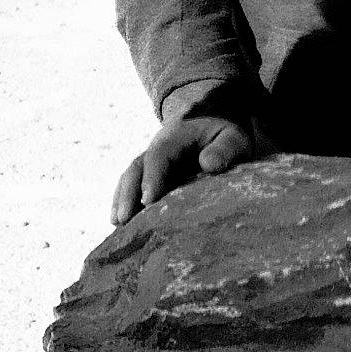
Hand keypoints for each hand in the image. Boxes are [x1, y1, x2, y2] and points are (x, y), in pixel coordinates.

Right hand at [111, 115, 259, 224]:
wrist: (215, 127)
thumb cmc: (224, 135)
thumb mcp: (232, 138)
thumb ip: (224, 149)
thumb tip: (209, 164)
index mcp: (175, 136)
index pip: (158, 155)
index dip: (152, 177)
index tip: (148, 201)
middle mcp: (156, 148)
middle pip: (136, 168)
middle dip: (128, 193)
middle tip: (124, 219)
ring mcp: (151, 162)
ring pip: (130, 179)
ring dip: (122, 200)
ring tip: (118, 224)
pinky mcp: (152, 175)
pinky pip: (134, 187)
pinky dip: (125, 202)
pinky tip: (120, 223)